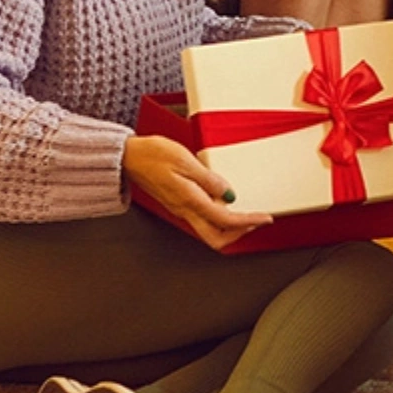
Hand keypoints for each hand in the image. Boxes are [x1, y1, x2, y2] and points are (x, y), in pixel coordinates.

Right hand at [122, 135, 272, 249]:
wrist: (128, 157)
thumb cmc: (152, 154)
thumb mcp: (185, 160)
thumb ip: (208, 178)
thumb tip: (228, 194)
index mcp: (189, 200)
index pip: (225, 220)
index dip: (248, 221)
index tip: (264, 218)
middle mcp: (185, 210)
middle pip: (216, 238)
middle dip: (239, 233)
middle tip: (256, 220)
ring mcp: (180, 209)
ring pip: (209, 230)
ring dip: (230, 226)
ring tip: (246, 213)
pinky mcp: (177, 204)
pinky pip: (202, 219)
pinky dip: (218, 217)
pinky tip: (224, 203)